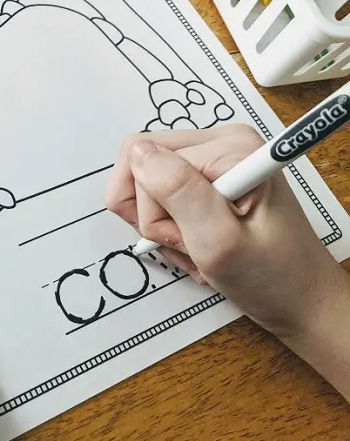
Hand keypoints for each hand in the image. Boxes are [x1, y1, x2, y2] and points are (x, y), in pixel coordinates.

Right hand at [105, 125, 349, 398]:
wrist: (301, 299)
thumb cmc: (271, 278)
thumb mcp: (219, 241)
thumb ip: (177, 191)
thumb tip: (138, 153)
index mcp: (229, 147)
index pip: (144, 160)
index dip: (152, 209)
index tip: (186, 239)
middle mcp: (221, 141)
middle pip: (142, 166)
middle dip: (155, 216)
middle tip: (190, 244)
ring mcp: (214, 158)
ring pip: (147, 183)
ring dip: (162, 226)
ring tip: (197, 247)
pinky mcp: (208, 175)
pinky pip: (161, 194)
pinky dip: (170, 226)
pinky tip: (197, 243)